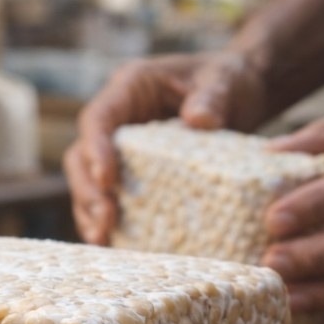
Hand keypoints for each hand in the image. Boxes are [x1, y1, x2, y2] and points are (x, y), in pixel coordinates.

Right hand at [65, 52, 268, 243]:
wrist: (241, 91)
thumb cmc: (229, 78)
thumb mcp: (225, 81)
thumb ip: (213, 97)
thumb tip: (198, 121)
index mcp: (131, 88)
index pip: (98, 118)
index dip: (96, 149)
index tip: (108, 180)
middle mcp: (118, 118)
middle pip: (81, 156)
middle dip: (88, 190)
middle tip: (105, 221)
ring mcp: (122, 147)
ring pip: (89, 180)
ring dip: (91, 211)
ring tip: (102, 239)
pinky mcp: (135, 171)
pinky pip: (112, 196)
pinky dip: (111, 220)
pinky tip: (117, 245)